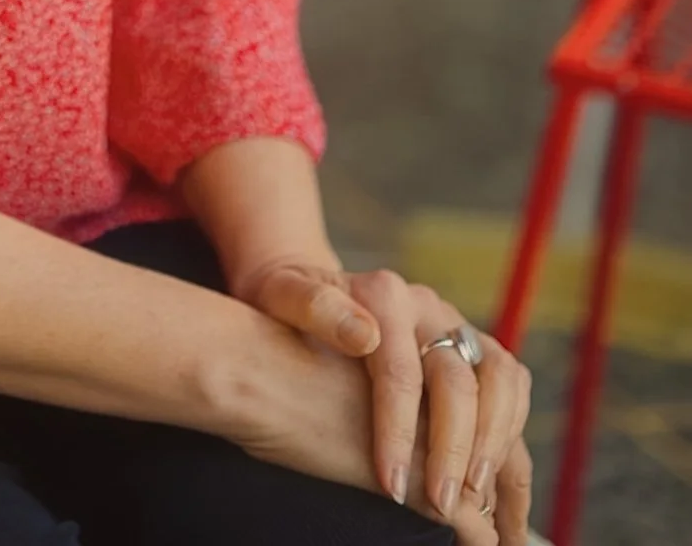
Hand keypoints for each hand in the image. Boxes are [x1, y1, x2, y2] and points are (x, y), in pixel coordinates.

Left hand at [233, 257, 532, 542]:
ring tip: (482, 502)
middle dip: (455, 448)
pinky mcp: (472, 352)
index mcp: (385, 295)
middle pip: (461, 377)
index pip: (402, 371)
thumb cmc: (287, 302)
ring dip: (497, 443)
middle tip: (444, 504)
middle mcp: (429, 308)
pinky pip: (512, 391)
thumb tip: (364, 335)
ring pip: (502, 379)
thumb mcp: (281, 296)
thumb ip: (312, 306)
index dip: (400, 432)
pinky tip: (502, 491)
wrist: (308, 290)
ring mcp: (456, 327)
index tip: (392, 486)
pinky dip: (513, 440)